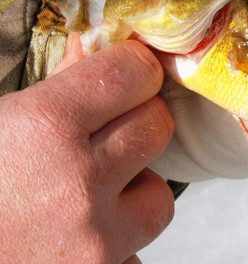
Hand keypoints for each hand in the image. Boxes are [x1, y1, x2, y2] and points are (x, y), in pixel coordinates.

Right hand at [0, 37, 173, 263]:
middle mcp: (78, 184)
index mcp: (42, 128)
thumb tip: (93, 53)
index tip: (119, 76)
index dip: (129, 70)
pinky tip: (65, 244)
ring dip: (130, 192)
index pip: (134, 72)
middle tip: (97, 135)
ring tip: (81, 197)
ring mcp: (92, 245)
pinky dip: (111, 250)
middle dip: (133, 123)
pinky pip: (134, 258)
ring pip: (158, 197)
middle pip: (156, 127)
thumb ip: (44, 93)